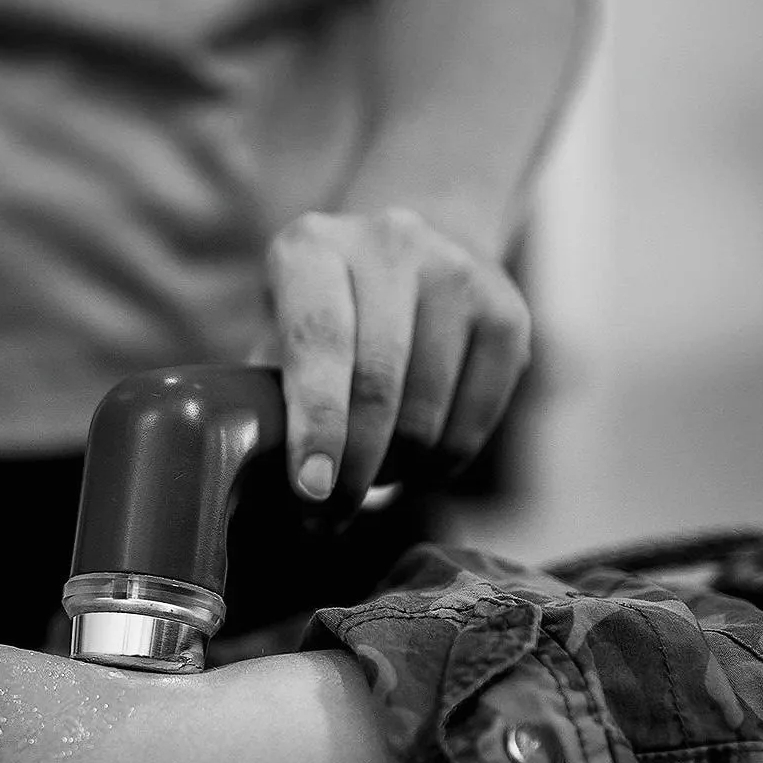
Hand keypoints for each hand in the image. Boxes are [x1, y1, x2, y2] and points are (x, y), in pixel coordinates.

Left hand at [258, 206, 530, 520]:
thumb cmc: (324, 313)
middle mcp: (390, 245)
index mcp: (313, 246)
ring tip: (367, 483)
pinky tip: (415, 468)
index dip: (318, 424)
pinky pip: (475, 421)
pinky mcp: (507, 313)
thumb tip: (255, 482)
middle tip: (328, 517)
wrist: (412, 253)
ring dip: (394, 471)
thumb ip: (267, 393)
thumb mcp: (278, 330)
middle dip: (353, 469)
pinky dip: (441, 465)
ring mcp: (458, 273)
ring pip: (428, 413)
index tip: (312, 489)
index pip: (320, 343)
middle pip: (379, 385)